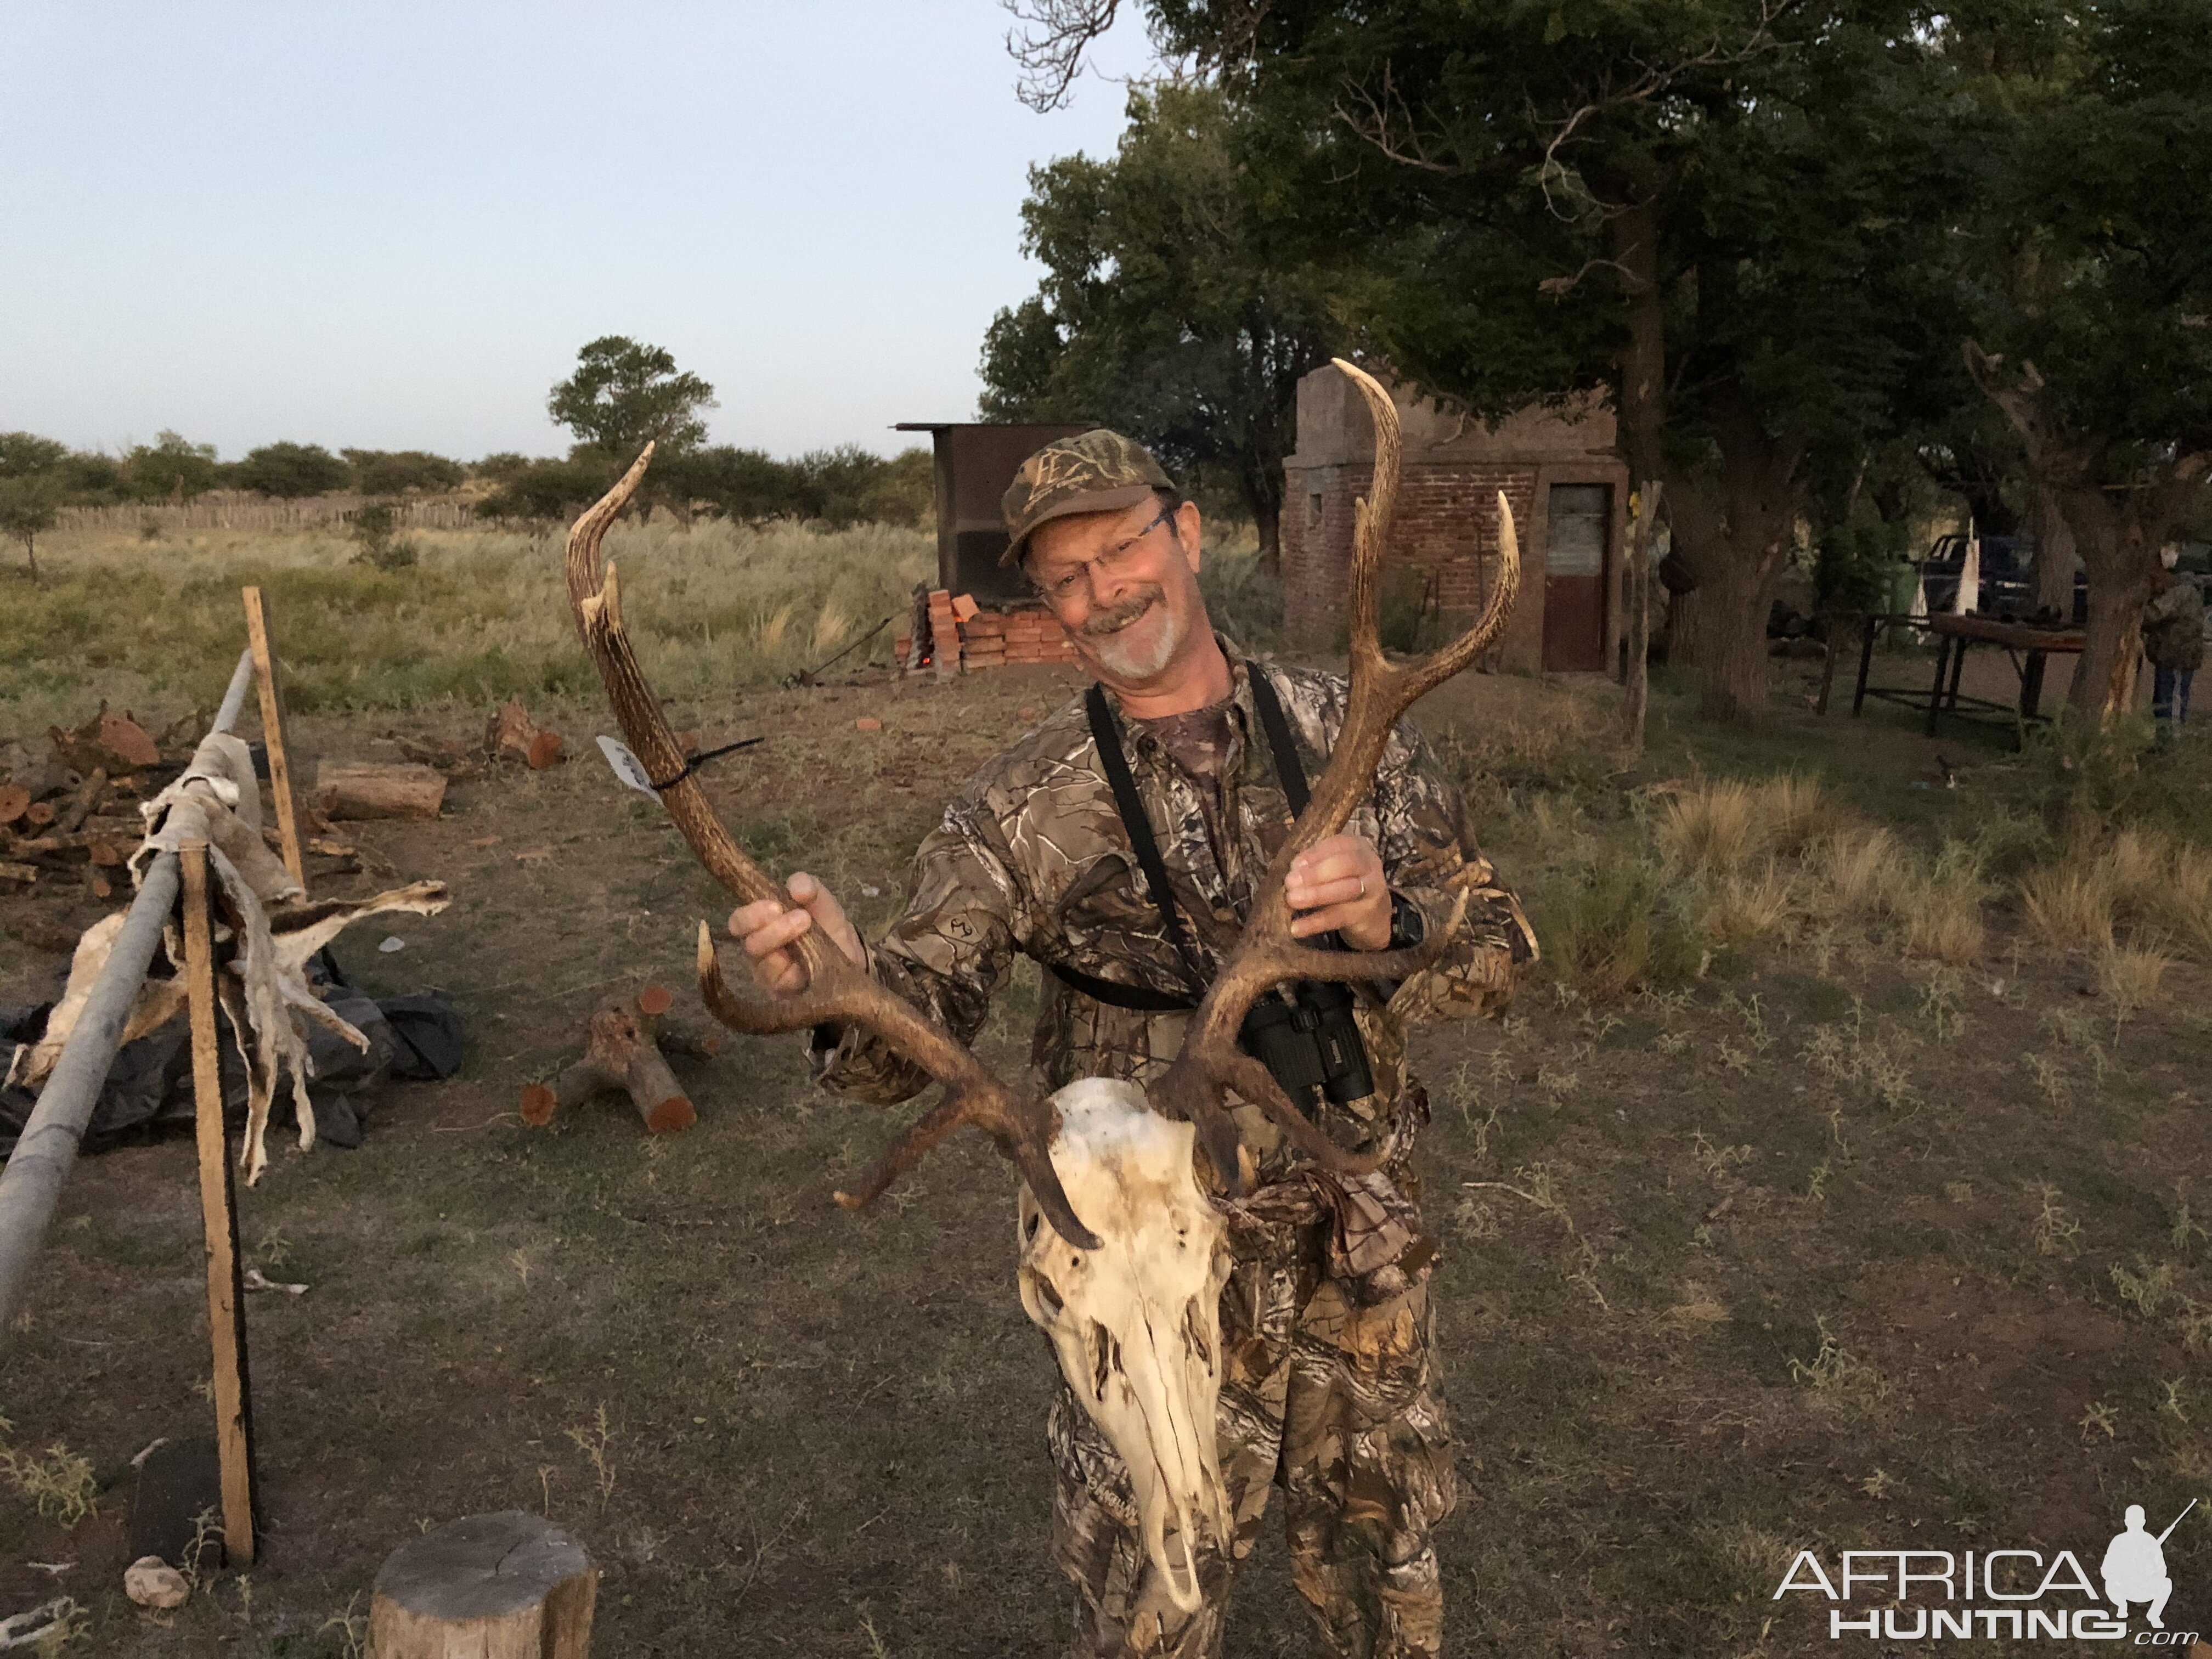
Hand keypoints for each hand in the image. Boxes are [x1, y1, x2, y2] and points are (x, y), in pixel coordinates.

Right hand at [726, 872, 864, 995]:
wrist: (853, 958)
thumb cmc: (829, 927)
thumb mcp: (822, 902)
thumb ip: (809, 887)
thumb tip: (797, 887)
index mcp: (762, 927)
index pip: (739, 923)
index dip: (752, 914)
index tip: (776, 906)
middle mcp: (761, 953)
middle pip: (749, 945)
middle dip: (772, 930)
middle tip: (801, 918)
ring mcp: (772, 977)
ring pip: (765, 966)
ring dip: (788, 945)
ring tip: (811, 932)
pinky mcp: (784, 995)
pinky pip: (782, 986)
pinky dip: (797, 971)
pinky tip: (813, 961)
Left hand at [1285, 832, 1391, 949]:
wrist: (1375, 916)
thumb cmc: (1346, 883)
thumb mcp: (1334, 868)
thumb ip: (1315, 864)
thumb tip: (1295, 868)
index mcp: (1358, 847)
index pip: (1337, 845)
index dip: (1314, 855)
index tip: (1294, 866)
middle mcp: (1370, 865)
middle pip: (1345, 864)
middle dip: (1316, 873)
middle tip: (1290, 882)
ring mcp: (1372, 890)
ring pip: (1345, 890)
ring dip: (1315, 895)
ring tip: (1292, 900)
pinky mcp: (1366, 914)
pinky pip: (1339, 917)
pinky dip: (1316, 922)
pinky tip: (1297, 928)